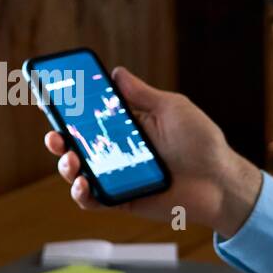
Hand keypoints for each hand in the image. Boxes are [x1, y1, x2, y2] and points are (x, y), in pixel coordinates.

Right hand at [46, 66, 262, 237]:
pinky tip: (82, 183)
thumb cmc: (202, 142)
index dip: (70, 110)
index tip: (52, 99)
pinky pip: (94, 199)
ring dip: (66, 165)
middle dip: (58, 139)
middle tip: (54, 135)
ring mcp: (119, 176)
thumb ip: (142, 94)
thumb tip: (116, 73)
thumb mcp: (172, 108)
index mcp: (129, 126)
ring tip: (71, 159)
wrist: (220, 182)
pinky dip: (81, 193)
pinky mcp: (122, 200)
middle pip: (78, 144)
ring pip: (79, 172)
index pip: (91, 116)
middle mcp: (119, 151)